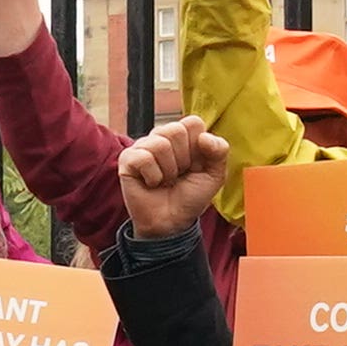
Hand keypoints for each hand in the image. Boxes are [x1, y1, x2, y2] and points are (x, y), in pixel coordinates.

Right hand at [113, 114, 226, 241]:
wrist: (172, 222)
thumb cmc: (190, 197)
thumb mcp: (214, 175)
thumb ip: (219, 151)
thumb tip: (204, 137)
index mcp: (183, 136)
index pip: (193, 122)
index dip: (198, 147)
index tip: (195, 165)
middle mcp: (162, 136)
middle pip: (176, 130)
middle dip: (183, 159)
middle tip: (179, 174)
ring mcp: (143, 146)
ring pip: (160, 144)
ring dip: (168, 171)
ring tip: (165, 180)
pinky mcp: (127, 159)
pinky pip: (144, 158)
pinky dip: (153, 176)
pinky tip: (151, 183)